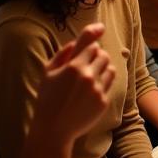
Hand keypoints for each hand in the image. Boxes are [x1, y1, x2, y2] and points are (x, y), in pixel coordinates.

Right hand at [35, 24, 113, 146]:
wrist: (54, 129)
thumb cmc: (47, 98)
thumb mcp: (48, 73)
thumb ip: (62, 54)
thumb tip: (76, 42)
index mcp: (73, 67)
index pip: (91, 45)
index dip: (92, 39)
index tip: (100, 28)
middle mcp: (88, 76)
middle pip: (103, 55)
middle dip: (96, 56)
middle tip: (87, 62)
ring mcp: (97, 89)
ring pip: (110, 68)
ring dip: (103, 67)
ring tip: (92, 73)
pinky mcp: (103, 101)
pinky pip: (109, 84)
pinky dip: (103, 82)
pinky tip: (92, 88)